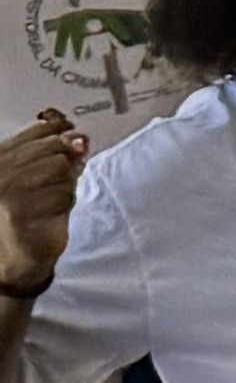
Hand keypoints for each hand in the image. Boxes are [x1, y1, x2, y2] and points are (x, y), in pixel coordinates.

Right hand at [0, 107, 73, 281]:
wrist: (16, 252)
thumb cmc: (29, 209)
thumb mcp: (40, 173)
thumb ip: (56, 152)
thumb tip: (80, 137)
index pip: (39, 130)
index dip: (61, 131)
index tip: (69, 132)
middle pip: (55, 147)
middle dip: (64, 164)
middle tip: (54, 183)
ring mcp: (7, 192)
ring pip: (62, 169)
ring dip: (64, 186)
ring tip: (49, 201)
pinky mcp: (20, 213)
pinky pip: (64, 194)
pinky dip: (65, 204)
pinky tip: (49, 215)